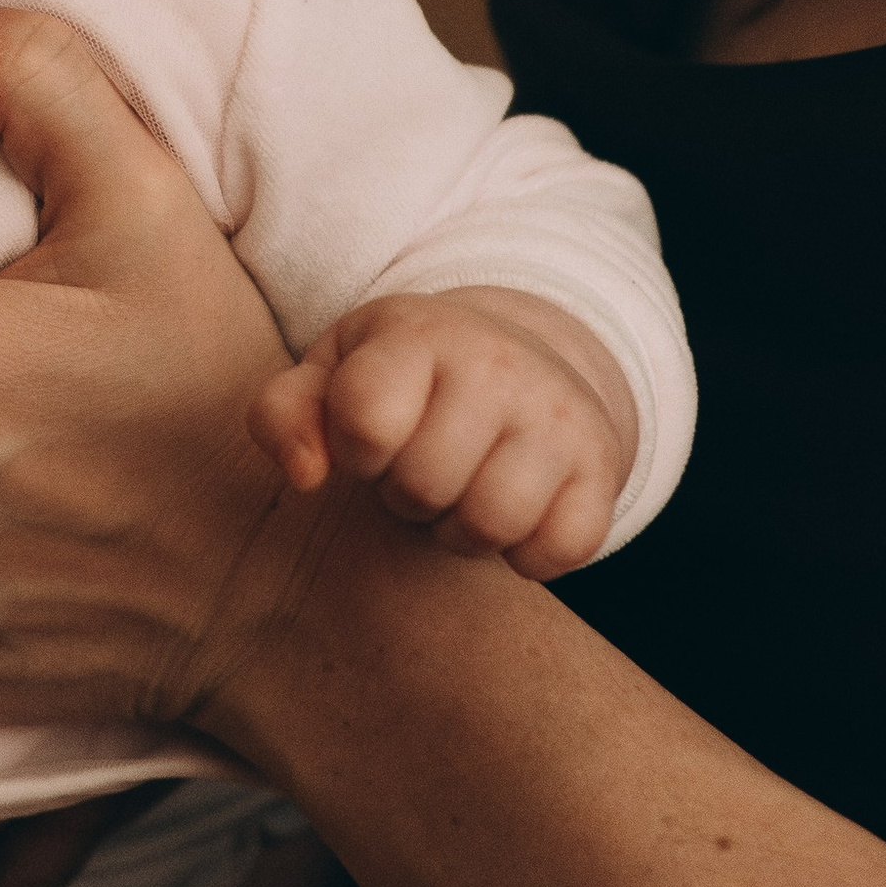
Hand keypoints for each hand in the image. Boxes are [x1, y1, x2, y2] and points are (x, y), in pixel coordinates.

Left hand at [248, 287, 636, 579]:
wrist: (519, 358)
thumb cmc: (400, 379)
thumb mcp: (331, 376)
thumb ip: (282, 415)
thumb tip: (306, 475)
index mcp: (418, 334)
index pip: (366, 420)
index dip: (356, 449)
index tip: (370, 435)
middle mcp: (498, 362)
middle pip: (424, 486)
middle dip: (407, 493)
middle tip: (419, 463)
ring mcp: (558, 413)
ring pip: (491, 524)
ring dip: (461, 528)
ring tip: (460, 486)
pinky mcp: (603, 466)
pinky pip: (558, 551)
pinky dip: (526, 552)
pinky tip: (514, 508)